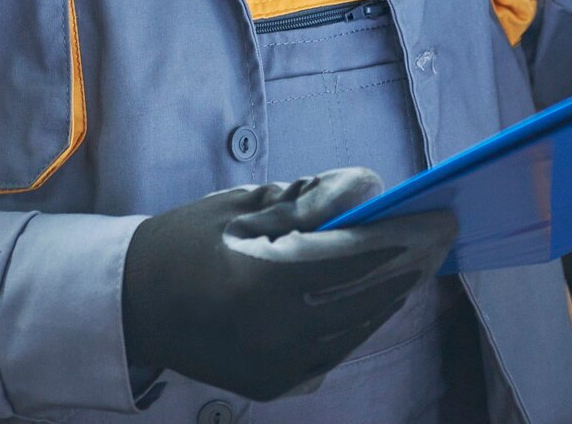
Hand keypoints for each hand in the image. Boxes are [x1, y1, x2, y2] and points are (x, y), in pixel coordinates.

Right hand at [121, 167, 457, 400]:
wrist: (130, 304)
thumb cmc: (185, 242)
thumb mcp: (242, 206)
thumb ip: (308, 201)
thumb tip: (370, 187)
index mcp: (264, 281)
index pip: (355, 256)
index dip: (404, 236)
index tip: (441, 217)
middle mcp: (277, 332)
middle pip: (366, 294)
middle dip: (409, 263)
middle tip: (441, 237)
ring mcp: (277, 366)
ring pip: (357, 327)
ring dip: (392, 294)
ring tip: (418, 264)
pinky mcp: (274, 384)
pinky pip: (335, 351)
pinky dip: (362, 323)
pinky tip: (380, 298)